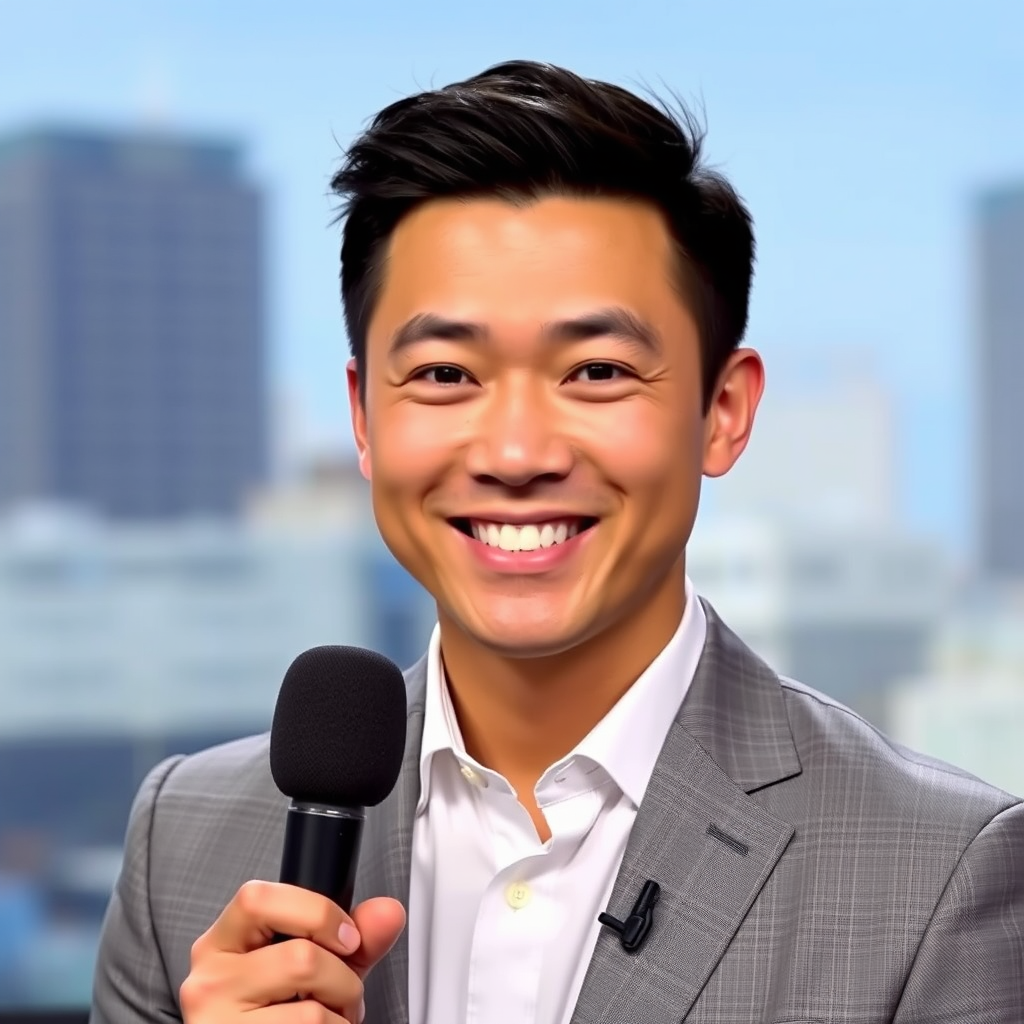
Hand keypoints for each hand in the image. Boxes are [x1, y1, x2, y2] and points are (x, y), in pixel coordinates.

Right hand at [180, 880, 405, 1022]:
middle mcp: (210, 981)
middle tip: (342, 997)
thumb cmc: (281, 1014)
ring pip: (311, 1011)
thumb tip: (388, 912)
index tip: (346, 937)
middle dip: (344, 981)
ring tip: (330, 1022)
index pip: (257, 898)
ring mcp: (216, 1022)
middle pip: (300, 958)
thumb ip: (356, 937)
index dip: (316, 912)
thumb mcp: (318, 968)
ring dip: (340, 1018)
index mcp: (223, 943)